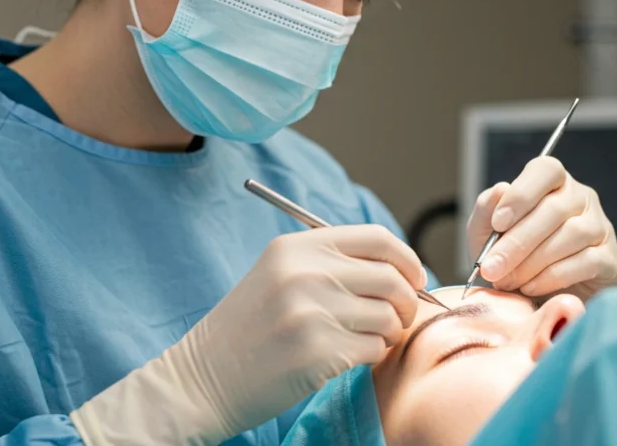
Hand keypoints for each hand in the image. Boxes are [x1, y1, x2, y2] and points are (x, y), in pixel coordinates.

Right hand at [71, 224, 426, 445]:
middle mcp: (304, 273)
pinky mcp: (318, 353)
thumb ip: (331, 263)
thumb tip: (400, 270)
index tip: (413, 278)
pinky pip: (374, 349)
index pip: (377, 238)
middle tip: (399, 317)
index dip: (406, 258)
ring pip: (388, 316)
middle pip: (391, 278)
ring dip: (389, 332)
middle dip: (407, 301)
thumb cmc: (248, 329)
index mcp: (296, 247)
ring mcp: (311, 313)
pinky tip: (348, 357)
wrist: (203, 378)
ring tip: (368, 339)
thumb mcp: (279, 275)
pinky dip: (371, 355)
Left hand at [465, 156, 616, 299]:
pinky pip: (586, 262)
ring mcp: (601, 227)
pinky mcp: (610, 259)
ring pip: (571, 235)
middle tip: (492, 267)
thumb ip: (487, 210)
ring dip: (533, 262)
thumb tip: (500, 190)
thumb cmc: (510, 257)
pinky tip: (531, 287)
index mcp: (553, 182)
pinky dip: (553, 276)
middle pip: (555, 210)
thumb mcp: (486, 234)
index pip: (546, 170)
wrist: (532, 298)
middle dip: (518, 242)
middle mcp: (582, 198)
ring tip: (508, 280)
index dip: (522, 194)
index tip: (498, 223)